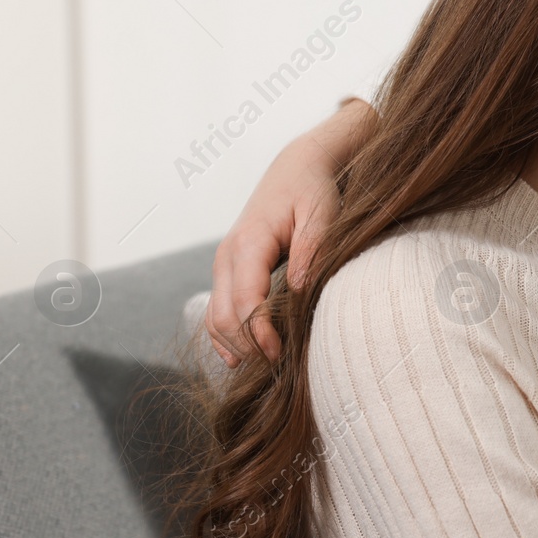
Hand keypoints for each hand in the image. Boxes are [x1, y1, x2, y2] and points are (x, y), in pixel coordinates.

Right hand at [206, 97, 374, 366]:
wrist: (295, 169)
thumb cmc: (313, 191)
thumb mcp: (322, 213)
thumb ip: (312, 248)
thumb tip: (298, 287)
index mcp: (249, 243)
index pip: (244, 300)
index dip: (258, 333)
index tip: (280, 355)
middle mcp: (227, 256)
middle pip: (223, 316)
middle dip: (247, 346)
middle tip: (279, 368)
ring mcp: (223, 264)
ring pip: (214, 318)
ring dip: (235, 345)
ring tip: (267, 366)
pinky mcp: (228, 271)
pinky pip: (217, 311)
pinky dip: (226, 337)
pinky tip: (245, 357)